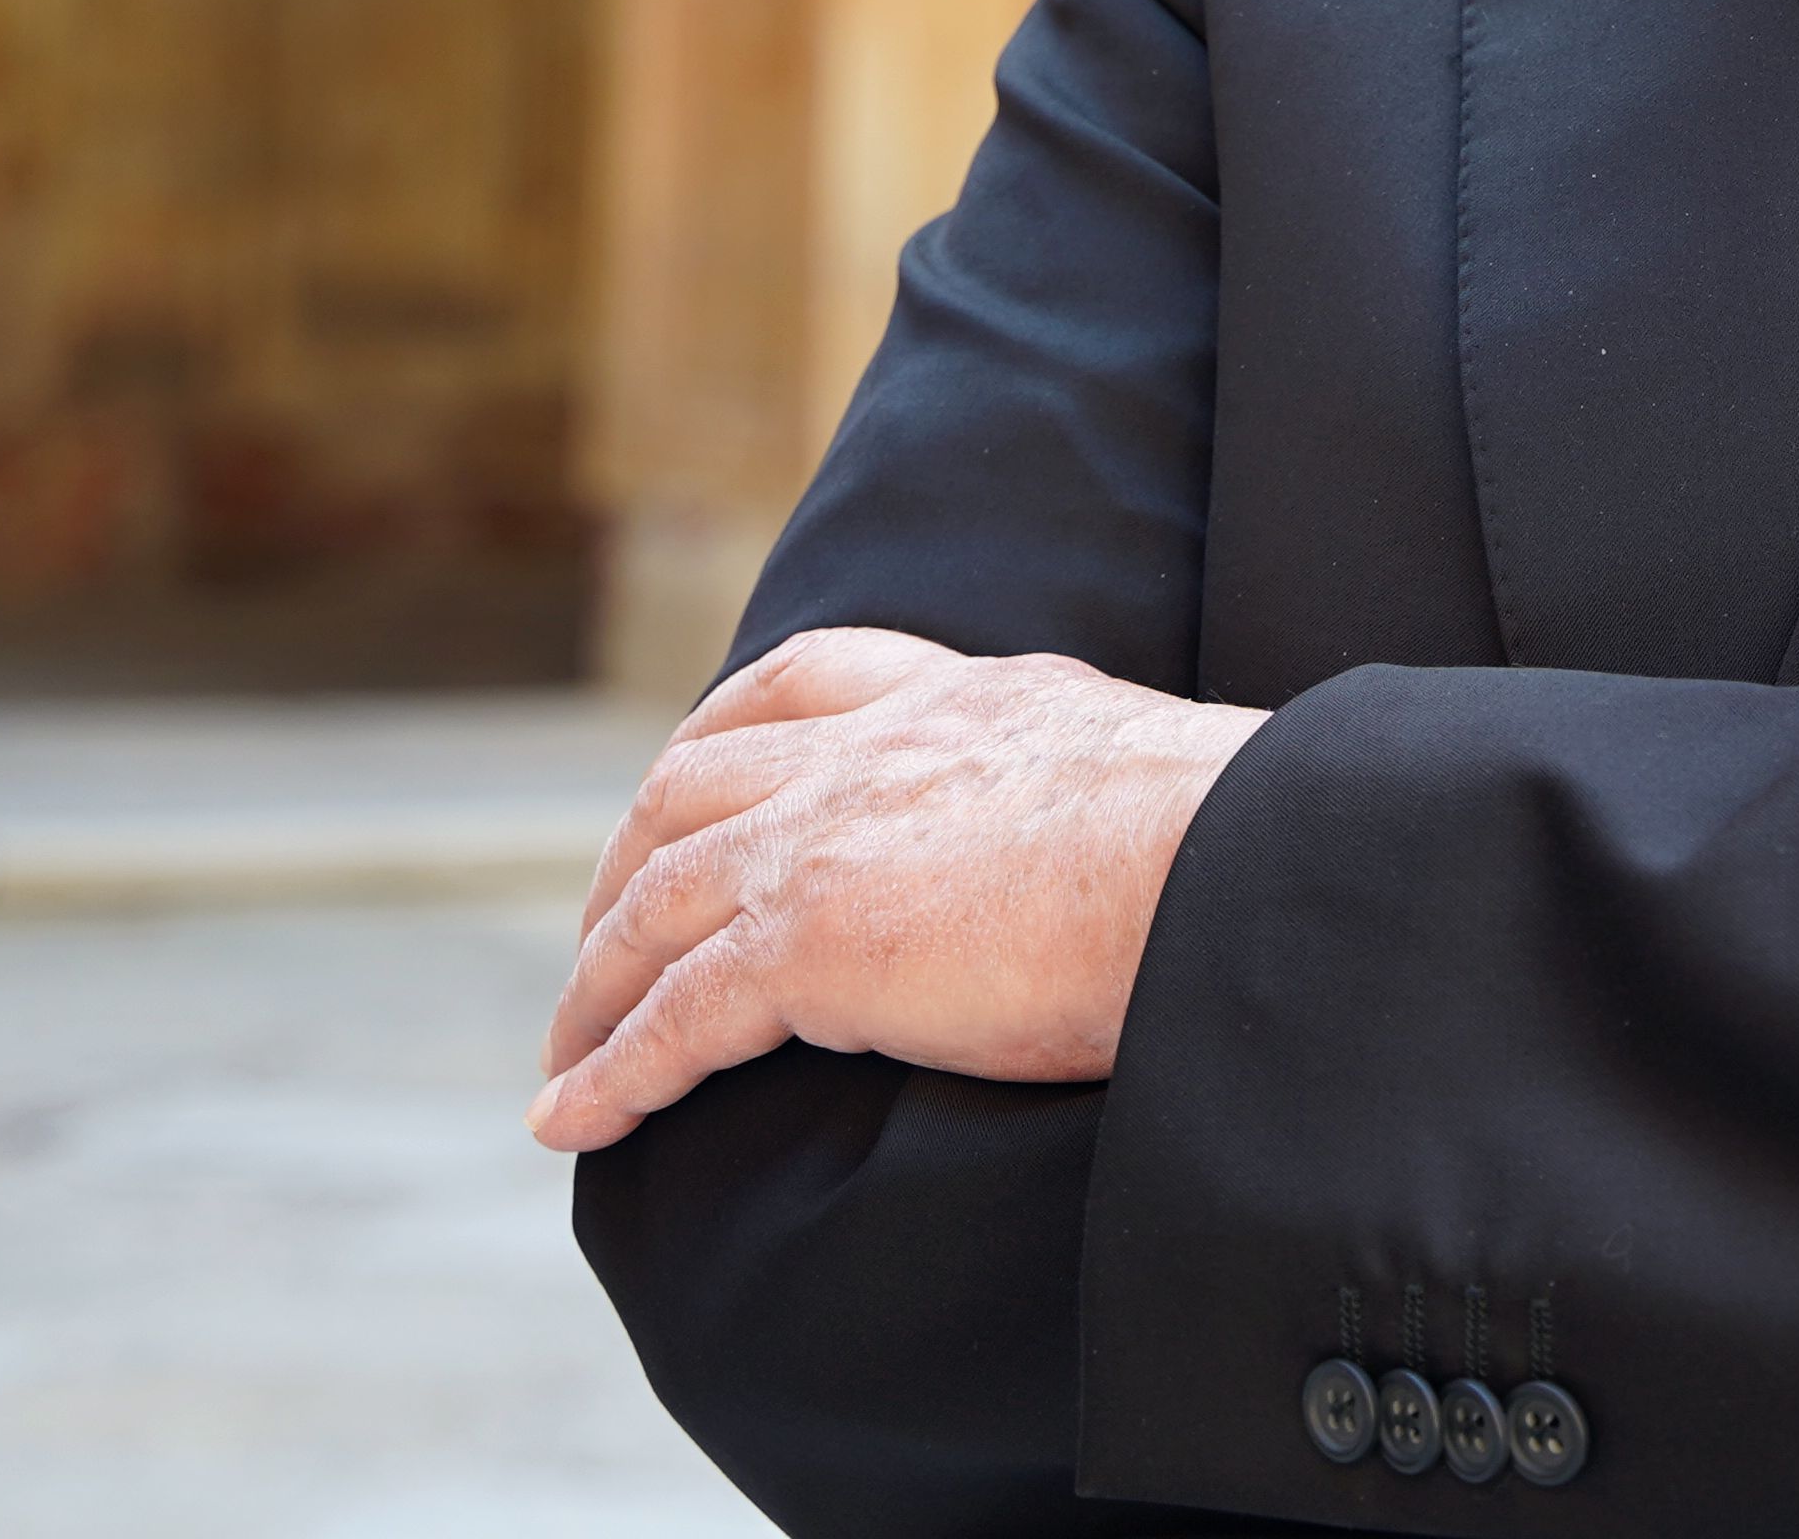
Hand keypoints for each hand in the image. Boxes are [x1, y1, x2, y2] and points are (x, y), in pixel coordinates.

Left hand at [528, 626, 1260, 1154]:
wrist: (1229, 863)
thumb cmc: (1222, 840)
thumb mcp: (1121, 765)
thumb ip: (1068, 783)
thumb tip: (1116, 826)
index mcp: (955, 700)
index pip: (804, 678)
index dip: (722, 730)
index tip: (688, 772)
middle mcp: (869, 750)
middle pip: (691, 787)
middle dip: (630, 860)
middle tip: (608, 936)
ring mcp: (823, 841)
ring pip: (655, 904)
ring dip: (596, 980)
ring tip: (569, 1049)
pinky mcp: (806, 946)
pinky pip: (673, 1020)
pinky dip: (610, 1072)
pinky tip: (572, 1121)